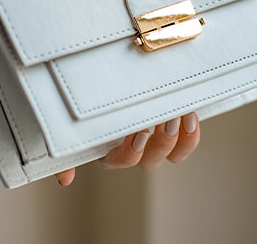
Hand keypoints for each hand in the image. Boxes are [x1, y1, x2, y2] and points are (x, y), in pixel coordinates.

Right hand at [55, 112, 199, 186]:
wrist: (118, 74)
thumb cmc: (95, 98)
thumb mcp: (80, 124)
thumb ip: (70, 154)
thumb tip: (65, 181)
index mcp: (109, 150)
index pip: (121, 161)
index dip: (131, 152)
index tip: (138, 132)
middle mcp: (134, 150)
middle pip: (150, 162)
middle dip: (160, 143)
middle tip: (165, 121)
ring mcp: (155, 142)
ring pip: (171, 155)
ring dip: (179, 139)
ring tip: (181, 115)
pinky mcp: (174, 129)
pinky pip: (187, 143)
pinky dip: (191, 134)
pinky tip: (190, 115)